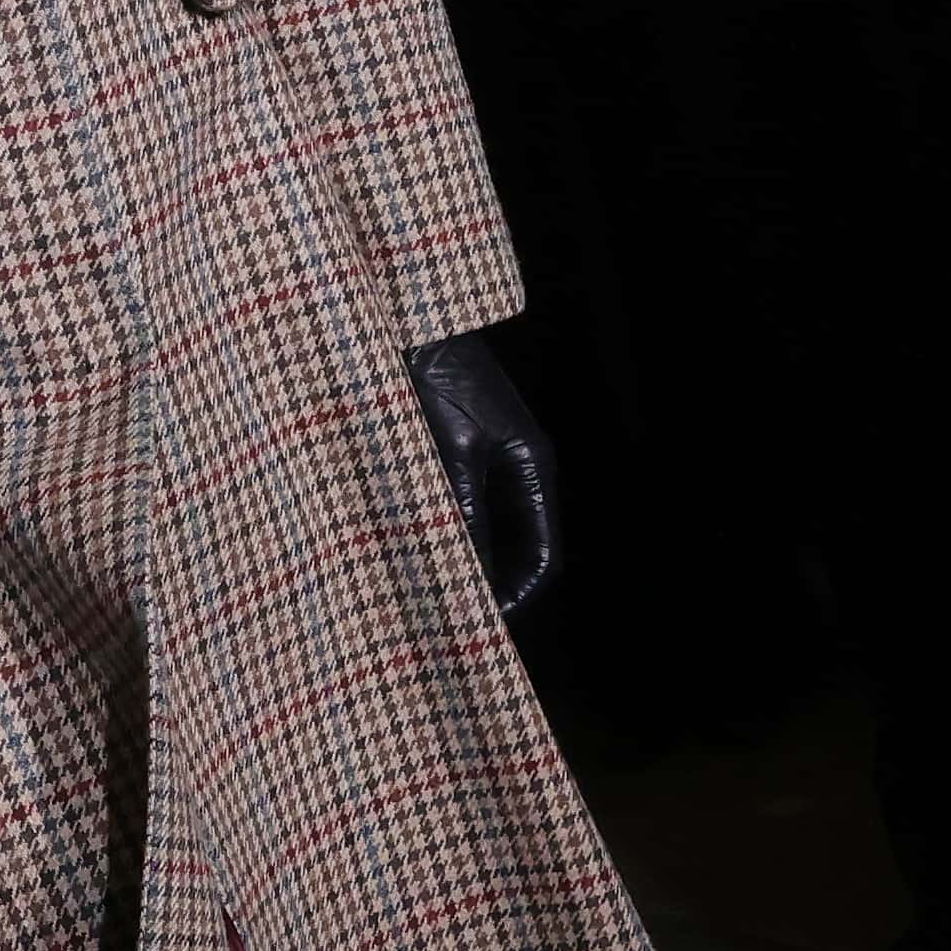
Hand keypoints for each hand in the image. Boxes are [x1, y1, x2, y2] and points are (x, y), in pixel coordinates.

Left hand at [407, 329, 562, 635]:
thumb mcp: (449, 448)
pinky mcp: (453, 456)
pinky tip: (408, 555)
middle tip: (451, 624)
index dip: (519, 597)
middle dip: (490, 589)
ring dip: (462, 564)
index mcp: (534, 466)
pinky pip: (456, 512)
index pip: (544, 554)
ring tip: (426, 598)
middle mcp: (517, 469)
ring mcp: (487, 463)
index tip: (485, 627)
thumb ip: (459, 509)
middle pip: (517, 550)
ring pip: (485, 534)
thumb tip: (463, 574)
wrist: (406, 323)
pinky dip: (439, 537)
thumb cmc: (435, 375)